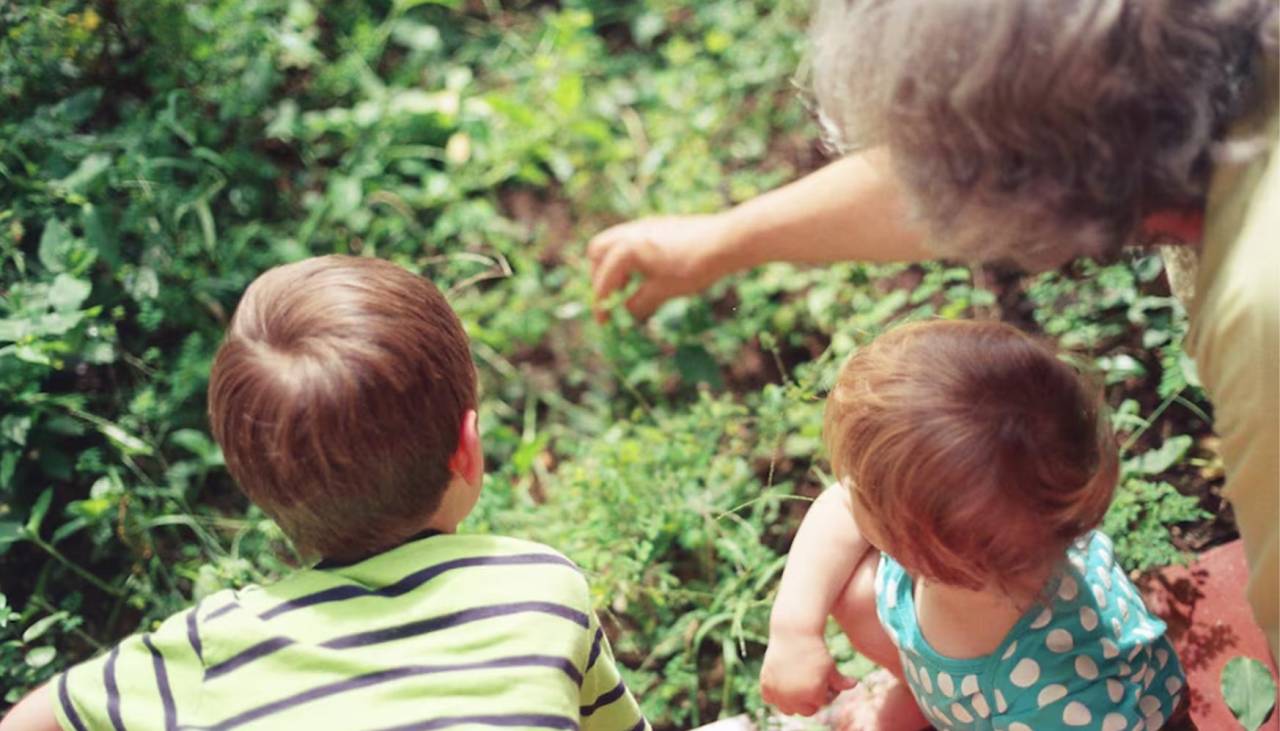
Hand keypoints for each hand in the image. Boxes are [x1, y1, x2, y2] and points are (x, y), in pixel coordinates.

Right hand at [586, 214, 734, 321]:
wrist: (725, 241)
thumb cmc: (692, 268)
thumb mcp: (663, 291)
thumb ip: (639, 303)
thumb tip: (626, 311)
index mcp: (626, 250)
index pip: (604, 281)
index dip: (601, 305)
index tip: (604, 323)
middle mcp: (629, 232)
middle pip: (597, 253)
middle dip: (600, 277)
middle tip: (611, 298)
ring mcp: (643, 225)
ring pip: (614, 243)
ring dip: (615, 265)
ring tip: (630, 286)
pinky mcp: (657, 224)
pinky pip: (632, 239)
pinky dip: (629, 256)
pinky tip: (647, 272)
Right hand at [760, 630, 857, 716]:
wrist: (794, 632)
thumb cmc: (815, 648)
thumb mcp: (830, 666)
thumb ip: (841, 681)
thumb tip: (854, 685)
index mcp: (814, 694)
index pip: (822, 704)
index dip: (825, 692)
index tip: (826, 679)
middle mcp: (795, 697)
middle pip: (806, 711)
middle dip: (810, 699)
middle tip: (812, 683)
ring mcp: (779, 692)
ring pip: (788, 709)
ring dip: (793, 701)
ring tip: (798, 685)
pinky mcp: (766, 684)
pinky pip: (771, 699)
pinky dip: (775, 695)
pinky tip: (783, 684)